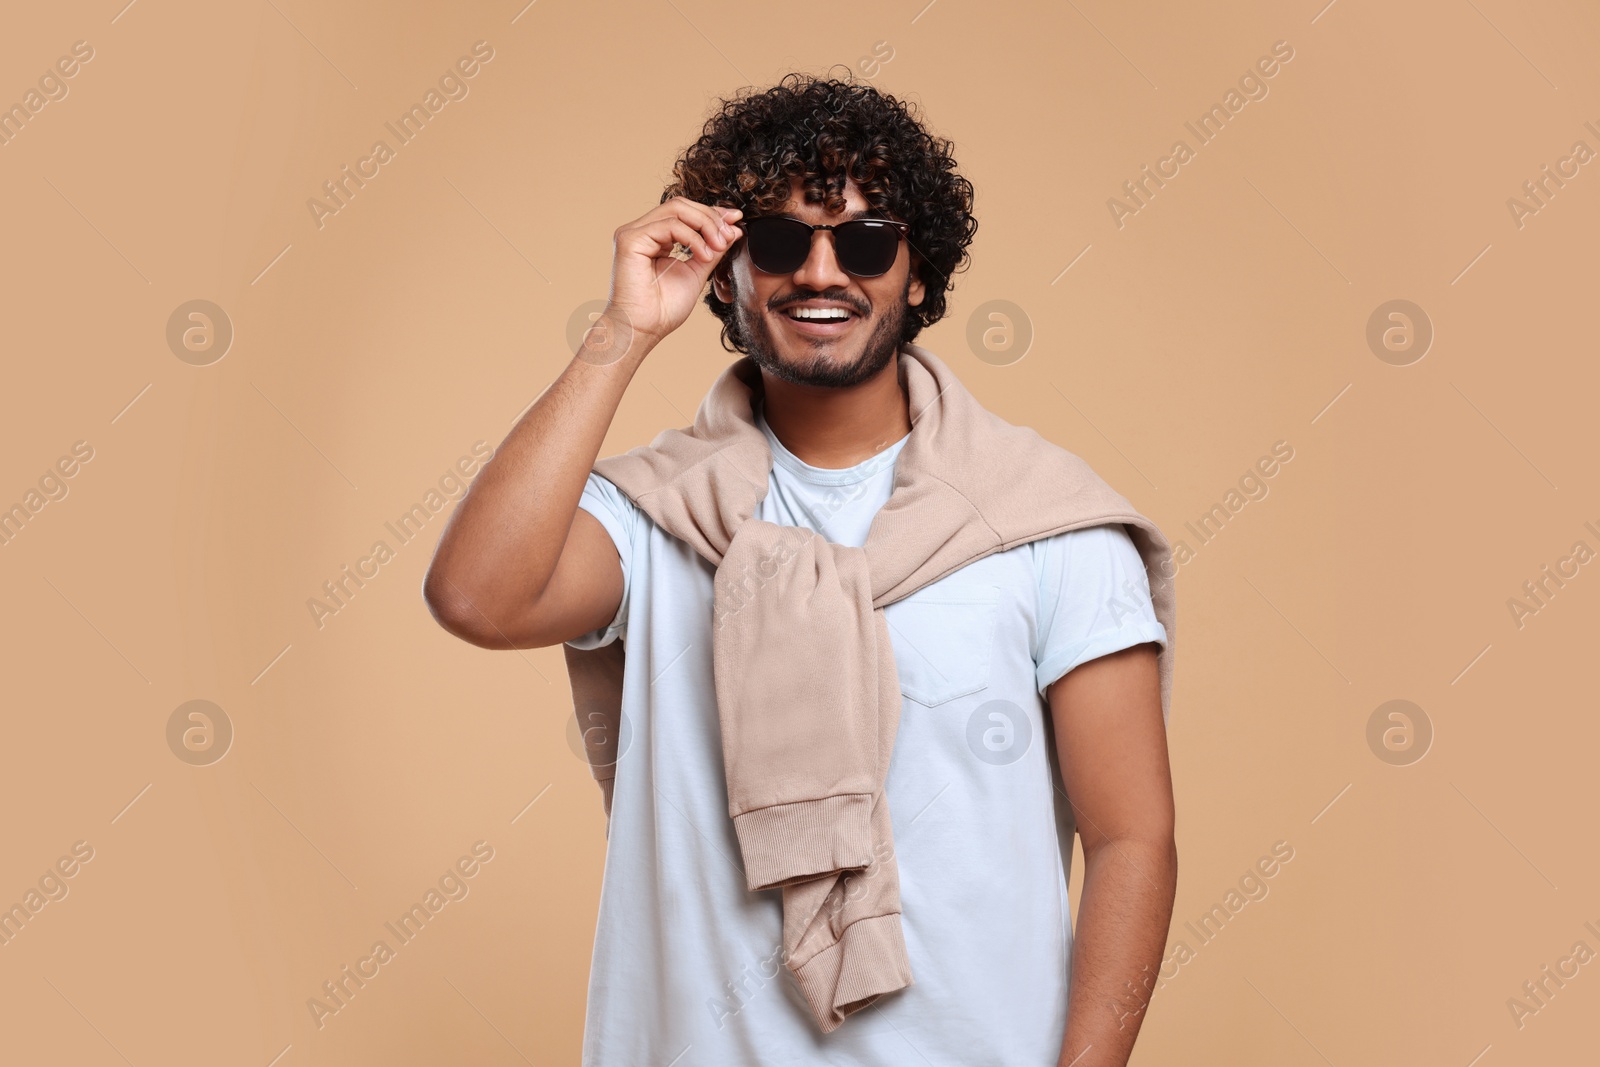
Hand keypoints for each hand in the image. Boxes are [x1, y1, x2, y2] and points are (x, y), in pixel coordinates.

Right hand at [601, 197, 741, 354]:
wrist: (643, 329)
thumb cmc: (663, 309)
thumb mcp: (696, 272)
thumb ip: (712, 250)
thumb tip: (733, 230)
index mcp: (654, 237)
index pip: (685, 212)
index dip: (712, 213)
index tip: (736, 220)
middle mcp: (642, 231)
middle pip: (681, 205)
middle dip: (710, 217)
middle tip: (730, 234)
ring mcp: (633, 232)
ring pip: (676, 209)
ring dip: (705, 225)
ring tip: (719, 246)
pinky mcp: (630, 239)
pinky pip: (669, 225)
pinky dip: (692, 237)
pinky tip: (704, 254)